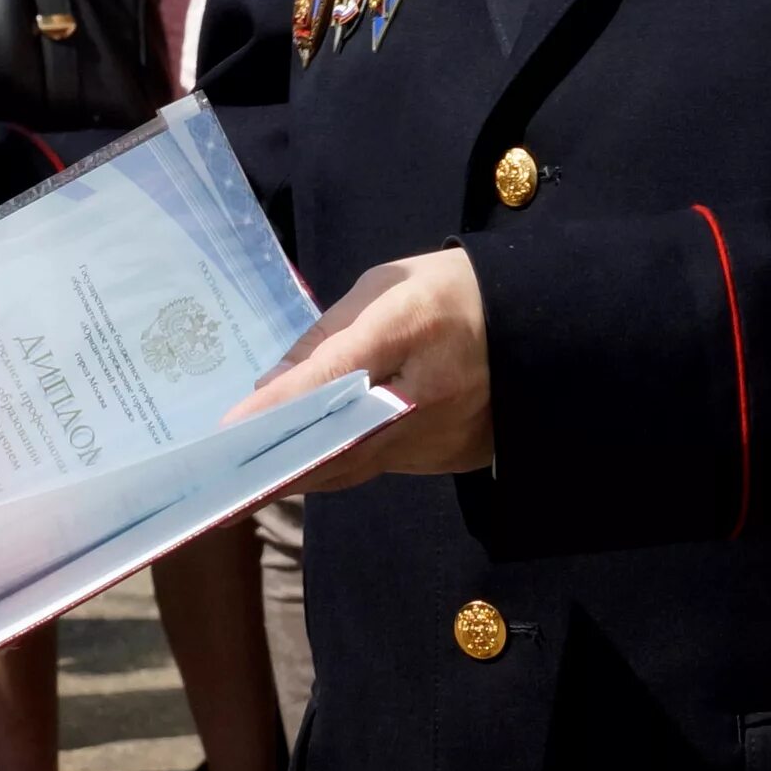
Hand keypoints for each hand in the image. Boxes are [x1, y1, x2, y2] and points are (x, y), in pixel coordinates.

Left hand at [227, 247, 488, 489]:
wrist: (540, 321)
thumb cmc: (449, 291)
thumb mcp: (386, 286)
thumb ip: (329, 334)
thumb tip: (275, 384)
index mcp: (413, 325)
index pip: (335, 373)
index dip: (281, 405)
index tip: (231, 430)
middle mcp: (431, 390)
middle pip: (344, 440)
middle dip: (284, 463)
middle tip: (229, 485)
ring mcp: (448, 433)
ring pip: (362, 465)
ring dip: (310, 473)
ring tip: (256, 480)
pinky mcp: (456, 457)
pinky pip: (387, 467)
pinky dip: (347, 465)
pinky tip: (312, 465)